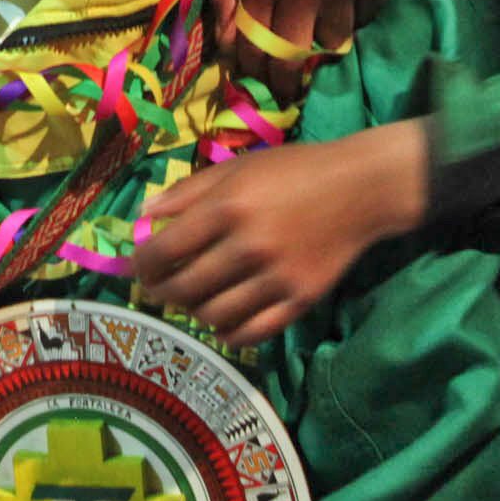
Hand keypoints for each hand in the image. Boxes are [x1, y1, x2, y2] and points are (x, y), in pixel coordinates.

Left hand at [134, 121, 429, 347]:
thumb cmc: (294, 170)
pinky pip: (251, 333)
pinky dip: (228, 332)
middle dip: (161, 292)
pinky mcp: (300, 300)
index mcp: (227, 207)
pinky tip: (223, 320)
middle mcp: (248, 245)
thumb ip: (188, 192)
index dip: (142, 265)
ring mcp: (275, 278)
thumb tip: (144, 216)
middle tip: (159, 288)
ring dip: (193, 312)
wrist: (359, 189)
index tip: (140, 267)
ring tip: (192, 300)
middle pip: (184, 288)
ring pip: (213, 316)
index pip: (164, 250)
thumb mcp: (237, 168)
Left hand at [212, 0, 440, 101]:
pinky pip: (362, 19)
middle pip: (292, 56)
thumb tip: (226, 44)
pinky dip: (350, 16)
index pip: (253, 42)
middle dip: (284, 81)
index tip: (254, 79)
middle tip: (284, 90)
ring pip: (331, 43)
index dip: (252, 69)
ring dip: (320, 42)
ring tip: (314, 30)